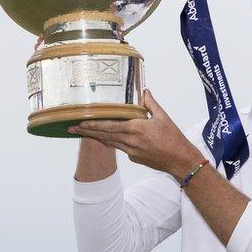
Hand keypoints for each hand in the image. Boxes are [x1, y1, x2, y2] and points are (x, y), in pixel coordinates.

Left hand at [68, 89, 204, 179]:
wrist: (180, 160)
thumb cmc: (173, 138)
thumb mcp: (163, 117)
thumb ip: (151, 103)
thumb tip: (144, 90)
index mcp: (137, 129)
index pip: (110, 126)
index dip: (94, 124)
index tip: (81, 121)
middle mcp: (131, 141)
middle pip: (104, 135)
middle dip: (87, 131)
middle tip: (72, 127)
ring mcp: (131, 152)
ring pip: (109, 142)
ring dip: (95, 136)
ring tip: (82, 132)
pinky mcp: (133, 158)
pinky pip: (118, 147)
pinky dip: (109, 141)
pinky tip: (102, 138)